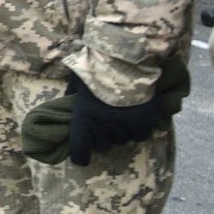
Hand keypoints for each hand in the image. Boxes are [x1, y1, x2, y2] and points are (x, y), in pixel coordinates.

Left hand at [23, 58, 188, 165]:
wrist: (126, 58)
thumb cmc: (96, 66)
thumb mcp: (77, 79)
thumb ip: (71, 95)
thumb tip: (66, 103)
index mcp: (86, 119)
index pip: (80, 151)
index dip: (80, 155)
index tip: (81, 155)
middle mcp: (106, 127)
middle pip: (103, 146)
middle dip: (101, 139)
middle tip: (101, 127)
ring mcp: (128, 125)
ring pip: (123, 140)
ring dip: (120, 133)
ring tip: (119, 118)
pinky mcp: (147, 121)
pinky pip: (142, 134)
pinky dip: (138, 128)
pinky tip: (136, 116)